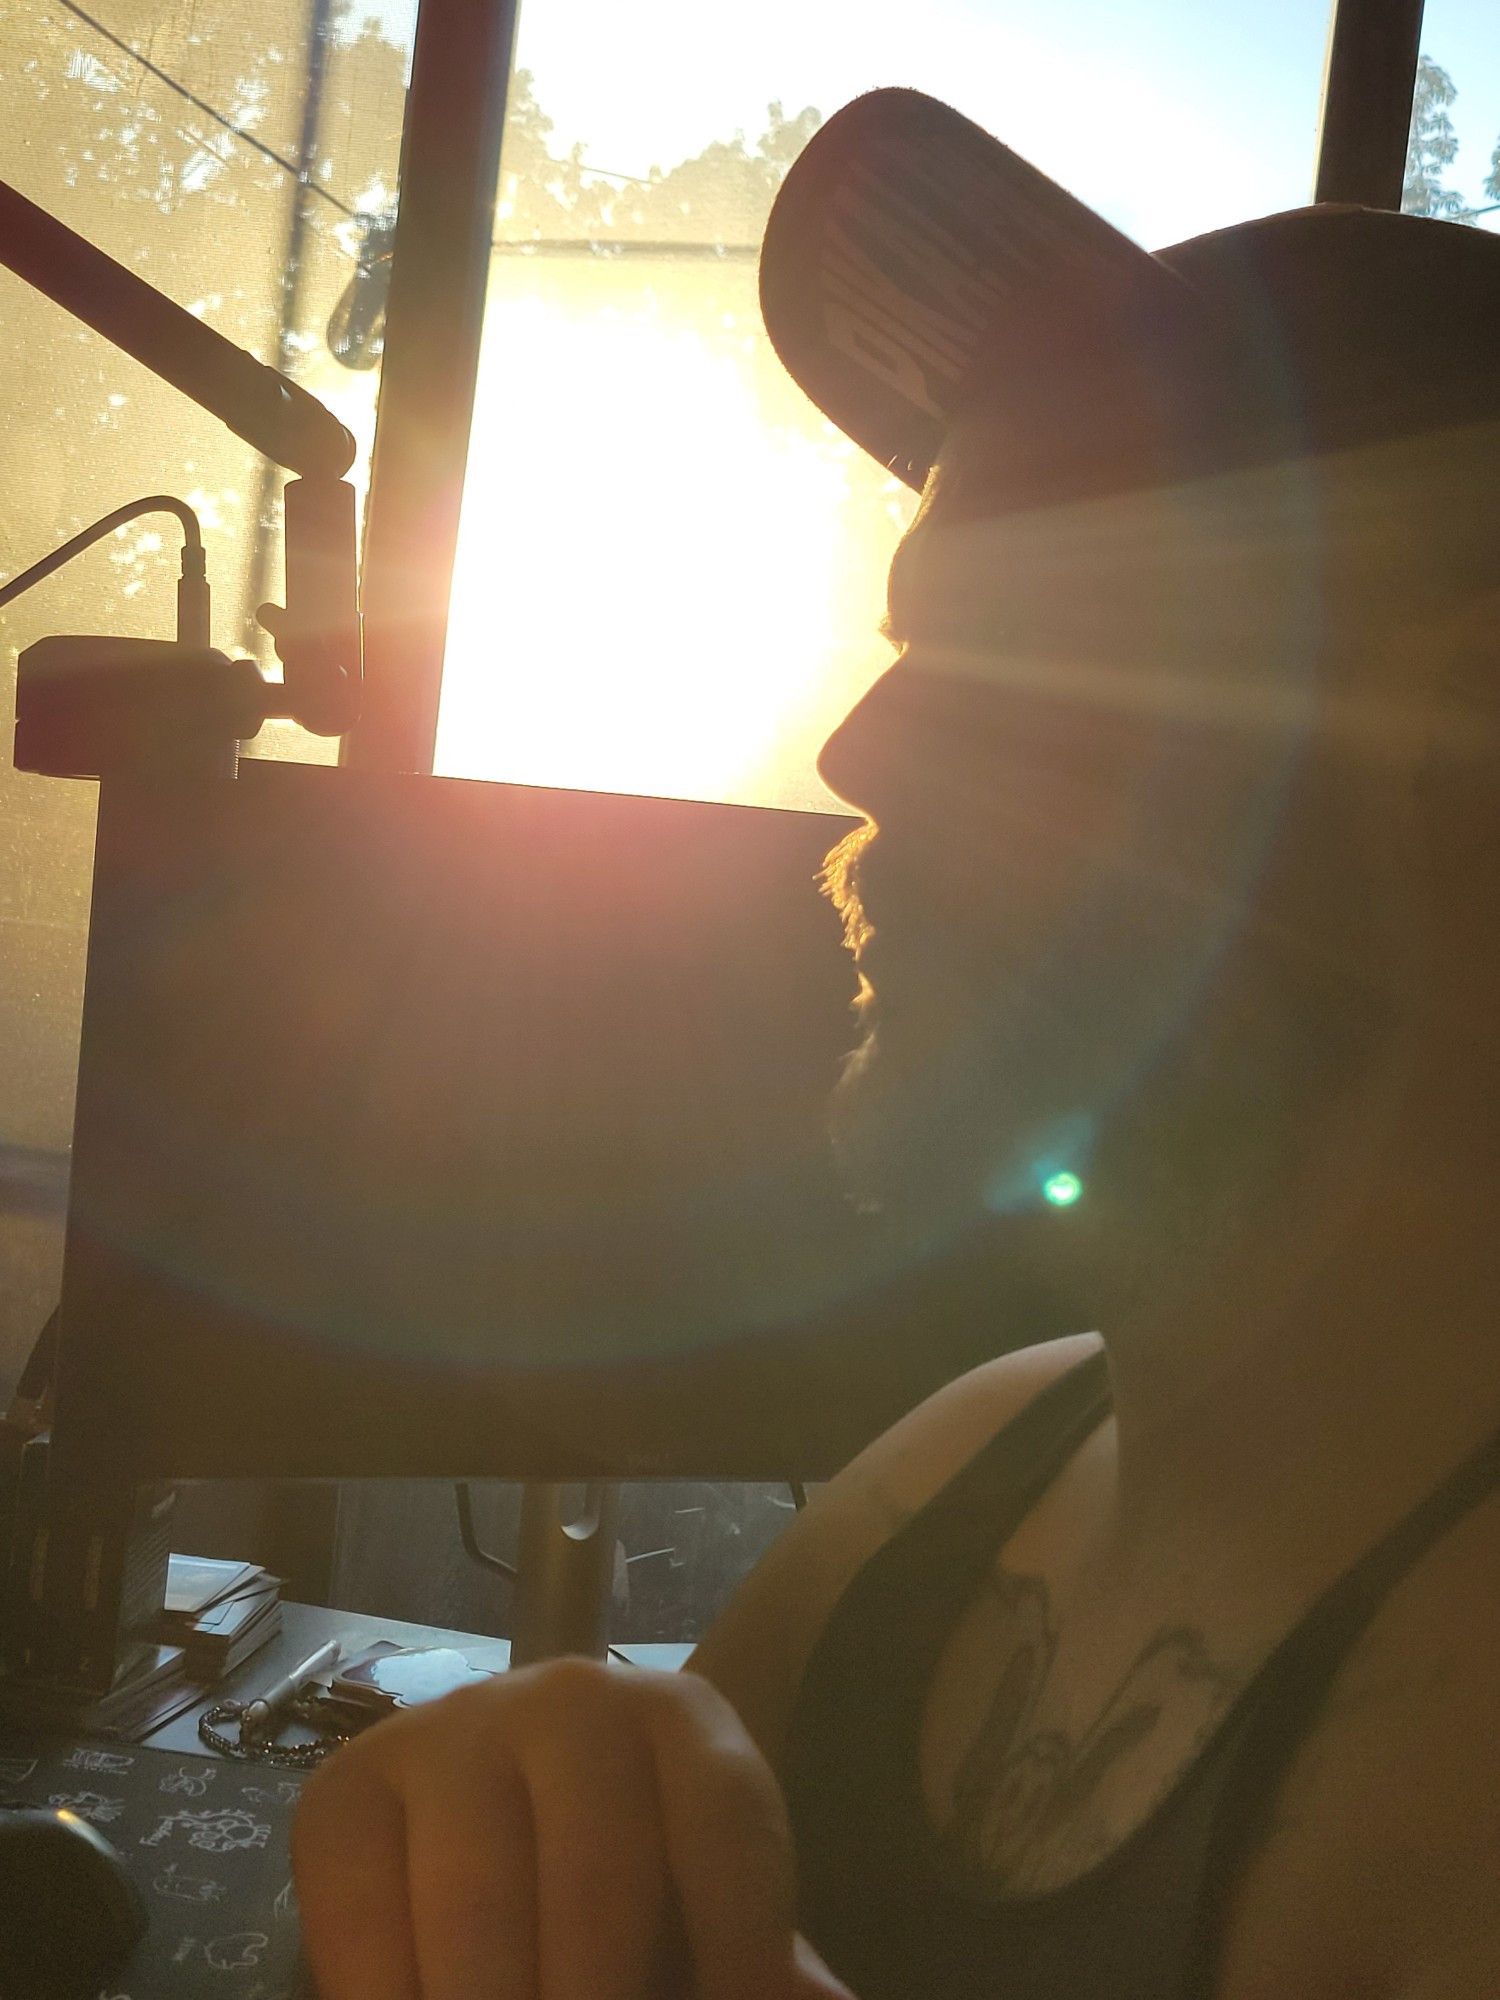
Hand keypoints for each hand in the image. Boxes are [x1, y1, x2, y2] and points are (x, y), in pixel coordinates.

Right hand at [292, 1657, 854, 1999]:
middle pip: (598, 1875)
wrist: (500, 1828)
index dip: (738, 1949)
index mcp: (683, 1722)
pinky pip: (360, 1912)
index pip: (725, 1826)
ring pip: (478, 1903)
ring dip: (495, 1999)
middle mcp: (571, 1698)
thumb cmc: (634, 1888)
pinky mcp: (349, 1789)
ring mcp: (454, 1730)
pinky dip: (386, 1993)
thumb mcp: (709, 1920)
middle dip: (597, 1996)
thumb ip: (759, 1963)